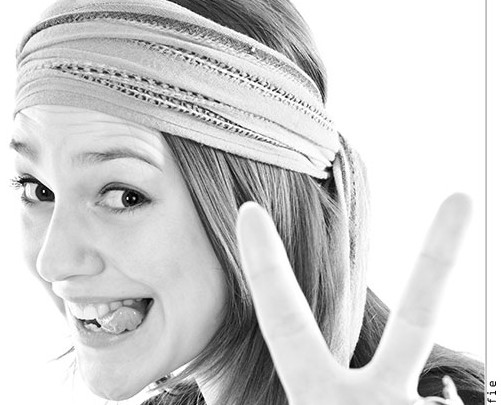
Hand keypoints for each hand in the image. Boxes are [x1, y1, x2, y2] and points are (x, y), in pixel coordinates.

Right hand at [236, 194, 470, 403]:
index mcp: (317, 400)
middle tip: (463, 197)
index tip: (251, 212)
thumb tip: (340, 388)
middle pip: (416, 316)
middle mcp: (371, 403)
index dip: (266, 266)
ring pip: (430, 395)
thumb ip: (315, 396)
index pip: (285, 322)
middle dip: (440, 253)